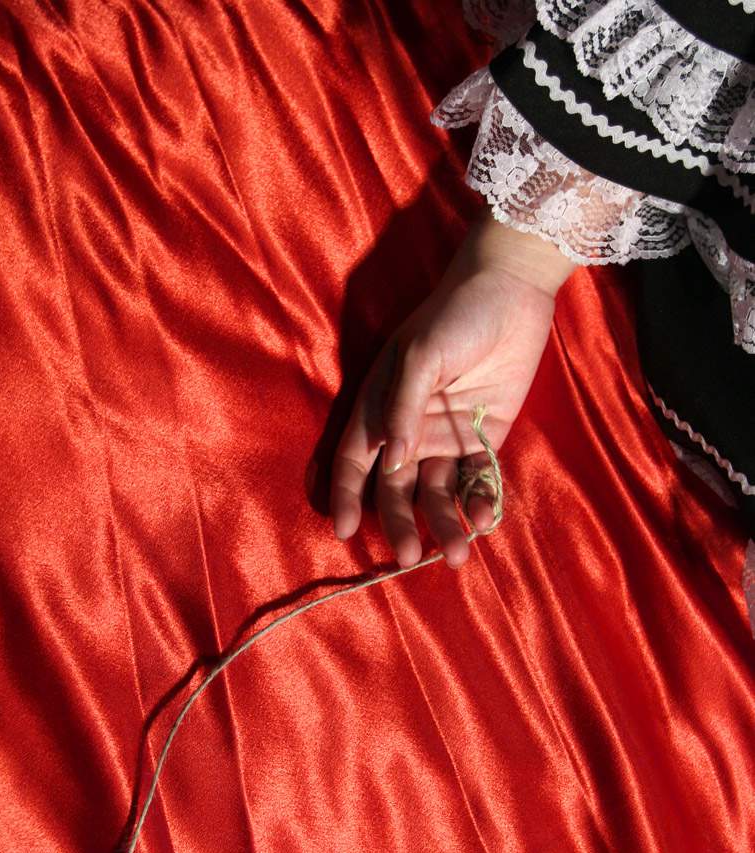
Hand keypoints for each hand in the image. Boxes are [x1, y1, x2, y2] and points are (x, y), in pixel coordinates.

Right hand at [330, 212, 575, 568]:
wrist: (511, 290)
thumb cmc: (453, 315)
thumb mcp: (419, 356)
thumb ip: (402, 407)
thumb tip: (390, 462)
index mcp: (380, 408)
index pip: (355, 461)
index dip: (346, 496)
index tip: (346, 531)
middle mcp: (408, 431)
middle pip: (397, 489)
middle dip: (401, 523)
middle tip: (408, 558)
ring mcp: (447, 437)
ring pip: (438, 493)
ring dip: (444, 524)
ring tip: (457, 555)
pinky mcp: (485, 437)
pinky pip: (478, 479)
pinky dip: (480, 501)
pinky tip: (483, 519)